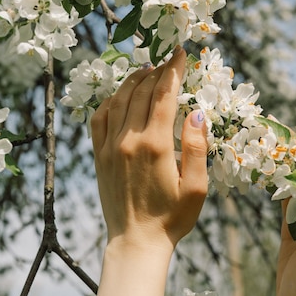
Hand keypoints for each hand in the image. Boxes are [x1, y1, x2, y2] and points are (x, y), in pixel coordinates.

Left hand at [91, 48, 207, 250]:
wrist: (136, 242)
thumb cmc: (172, 218)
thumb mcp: (196, 187)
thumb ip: (197, 147)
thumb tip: (195, 113)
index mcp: (156, 145)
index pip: (164, 95)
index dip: (173, 70)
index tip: (180, 53)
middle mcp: (129, 140)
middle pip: (142, 93)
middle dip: (157, 71)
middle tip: (167, 58)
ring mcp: (110, 147)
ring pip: (119, 101)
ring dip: (133, 80)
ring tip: (146, 69)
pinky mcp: (98, 156)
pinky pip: (99, 119)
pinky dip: (109, 101)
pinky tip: (119, 96)